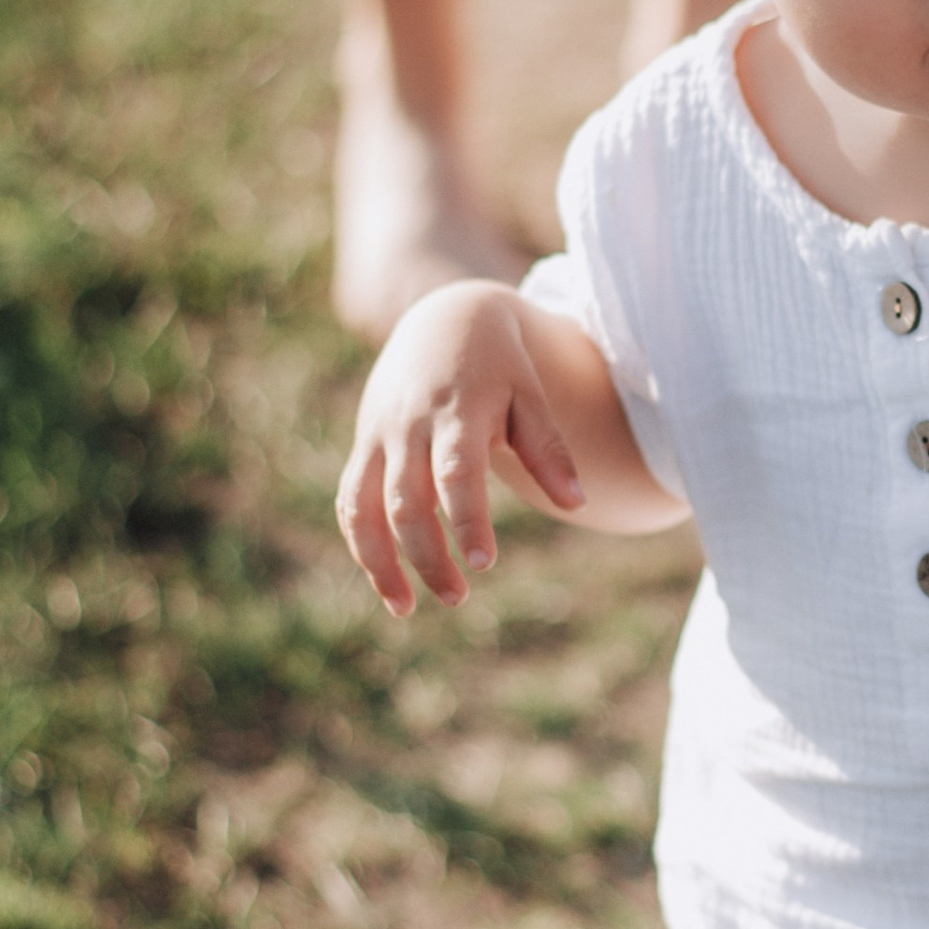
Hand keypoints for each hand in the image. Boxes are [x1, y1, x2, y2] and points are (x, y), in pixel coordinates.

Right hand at [336, 287, 585, 616]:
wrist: (443, 319)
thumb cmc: (499, 365)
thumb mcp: (529, 395)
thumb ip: (549, 448)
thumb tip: (577, 503)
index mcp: (455, 410)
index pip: (457, 473)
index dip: (467, 519)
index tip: (485, 563)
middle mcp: (408, 425)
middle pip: (406, 501)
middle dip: (427, 555)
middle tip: (458, 598)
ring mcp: (378, 436)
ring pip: (364, 507)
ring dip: (380, 562)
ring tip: (406, 609)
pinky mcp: (363, 447)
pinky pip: (351, 502)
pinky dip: (361, 544)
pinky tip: (389, 584)